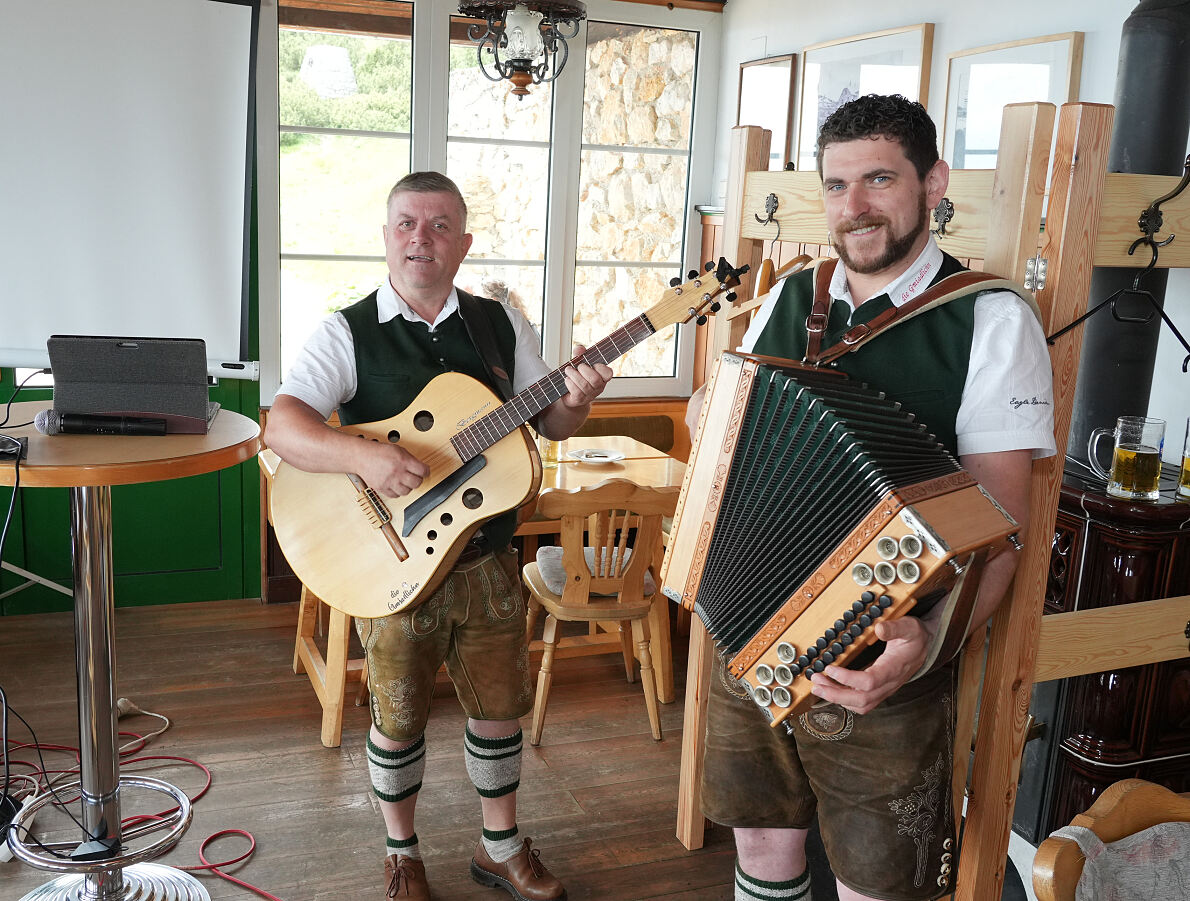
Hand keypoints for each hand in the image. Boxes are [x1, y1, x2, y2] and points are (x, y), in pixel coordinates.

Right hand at [356, 442, 429, 497]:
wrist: (362, 457)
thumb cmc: (379, 452)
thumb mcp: (399, 449)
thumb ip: (411, 459)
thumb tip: (421, 467)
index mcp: (403, 461)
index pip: (423, 471)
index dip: (426, 471)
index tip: (425, 471)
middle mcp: (397, 473)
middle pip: (416, 483)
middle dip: (418, 479)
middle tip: (415, 476)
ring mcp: (389, 482)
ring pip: (407, 491)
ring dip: (408, 487)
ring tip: (405, 481)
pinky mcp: (382, 488)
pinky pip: (395, 496)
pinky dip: (398, 492)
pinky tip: (396, 485)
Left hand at [560, 344, 612, 407]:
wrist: (570, 394)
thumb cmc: (578, 376)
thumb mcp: (579, 363)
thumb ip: (580, 354)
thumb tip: (579, 349)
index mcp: (602, 377)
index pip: (608, 373)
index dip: (601, 367)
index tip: (593, 364)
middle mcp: (598, 387)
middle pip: (595, 379)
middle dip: (584, 370)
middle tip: (578, 366)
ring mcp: (590, 395)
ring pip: (584, 385)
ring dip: (574, 375)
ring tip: (568, 370)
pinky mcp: (580, 400)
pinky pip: (577, 392)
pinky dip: (570, 383)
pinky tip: (567, 380)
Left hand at [808, 616, 931, 713]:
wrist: (925, 647)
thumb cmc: (915, 637)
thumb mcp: (908, 626)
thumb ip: (894, 628)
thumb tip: (879, 629)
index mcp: (894, 668)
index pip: (869, 682)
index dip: (847, 679)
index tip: (830, 668)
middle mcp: (889, 684)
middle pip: (861, 700)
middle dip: (835, 694)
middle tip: (816, 682)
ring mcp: (885, 689)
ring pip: (861, 705)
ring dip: (837, 699)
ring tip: (819, 685)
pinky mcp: (881, 691)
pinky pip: (862, 704)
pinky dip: (845, 700)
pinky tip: (832, 689)